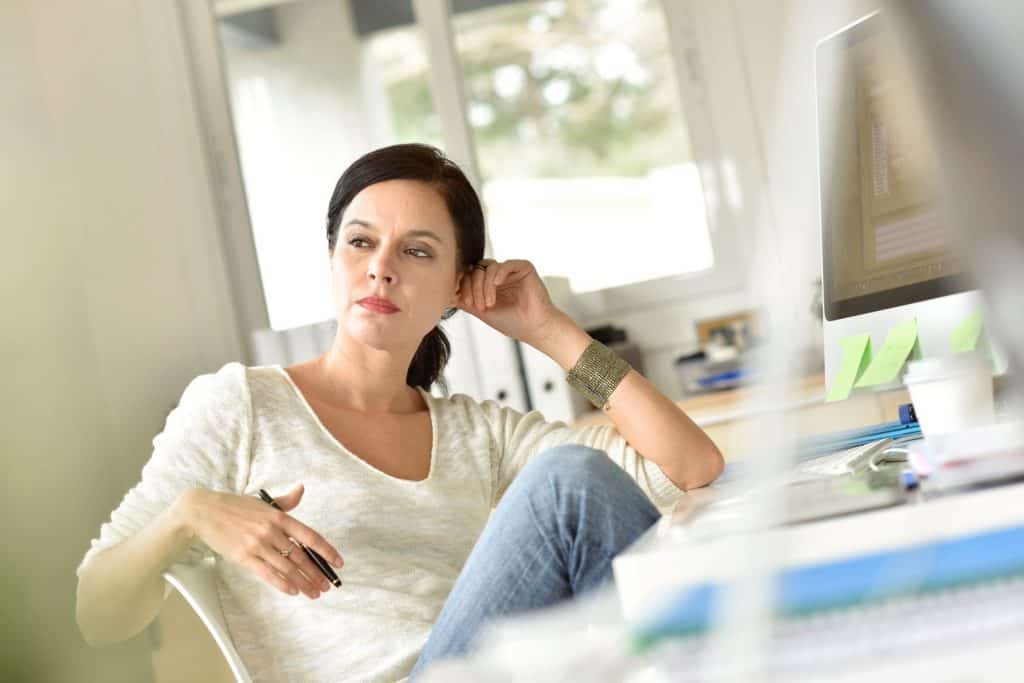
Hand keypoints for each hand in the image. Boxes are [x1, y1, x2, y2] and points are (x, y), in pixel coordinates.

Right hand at [179, 484, 343, 598]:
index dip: (327, 551)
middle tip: (328, 585)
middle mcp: (271, 531)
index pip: (310, 536)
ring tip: (314, 592)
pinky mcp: (244, 557)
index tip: (338, 563)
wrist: (203, 512)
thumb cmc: (234, 506)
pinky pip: (267, 573)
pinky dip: (283, 584)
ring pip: (287, 568)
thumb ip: (285, 501)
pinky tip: (293, 591)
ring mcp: (258, 545)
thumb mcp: (262, 502)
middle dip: (317, 573)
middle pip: (301, 556)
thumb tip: (301, 489)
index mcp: (279, 517)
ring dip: (304, 582)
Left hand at [457, 259, 561, 347]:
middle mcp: (498, 275)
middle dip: (472, 288)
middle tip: (477, 305)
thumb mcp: (480, 310)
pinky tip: (497, 286)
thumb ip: (464, 299)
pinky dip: (497, 275)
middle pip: (475, 270)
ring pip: (487, 267)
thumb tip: (444, 294)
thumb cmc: (511, 322)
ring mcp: (510, 270)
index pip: (468, 275)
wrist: (533, 327)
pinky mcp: (523, 267)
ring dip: (484, 286)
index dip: (463, 286)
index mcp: (488, 283)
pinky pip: (505, 264)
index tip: (464, 303)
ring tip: (488, 304)